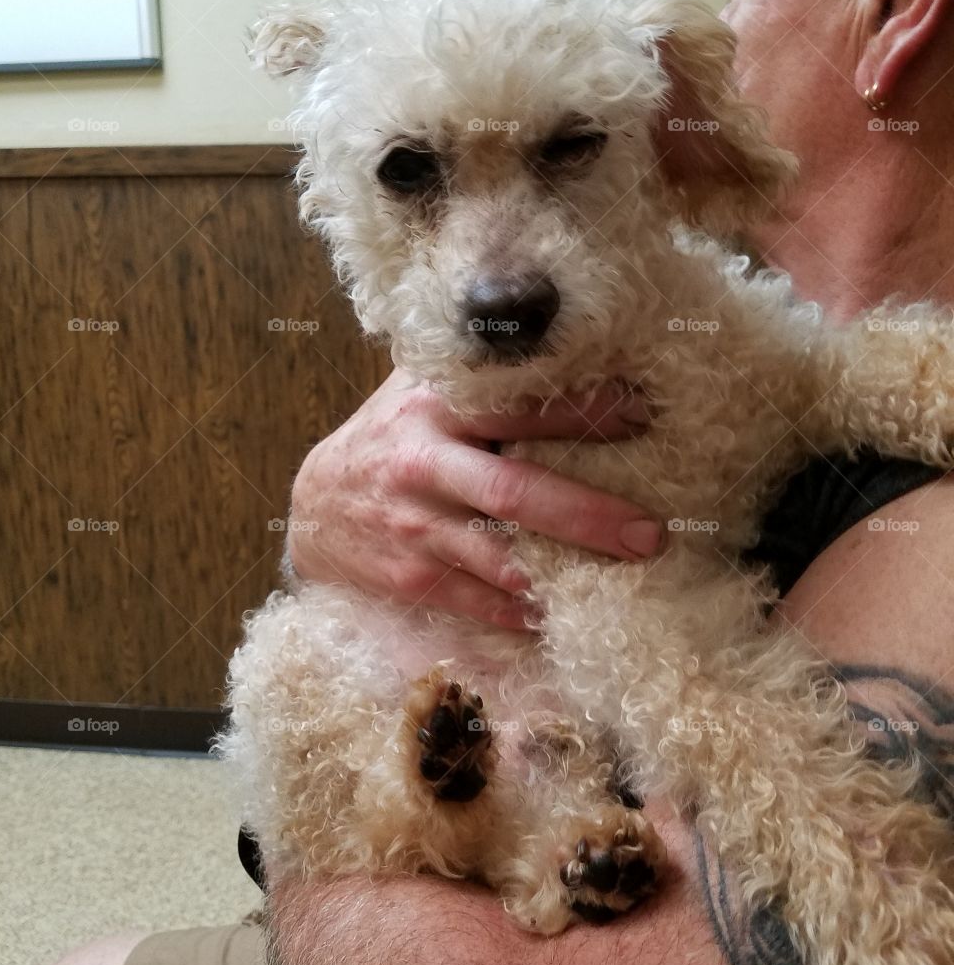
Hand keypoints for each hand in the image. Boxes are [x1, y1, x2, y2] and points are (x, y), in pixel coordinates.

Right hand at [288, 368, 660, 630]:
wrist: (314, 504)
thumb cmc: (389, 438)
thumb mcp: (419, 390)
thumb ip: (479, 377)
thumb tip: (572, 351)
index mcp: (437, 407)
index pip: (521, 407)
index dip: (584, 412)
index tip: (643, 416)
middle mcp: (427, 464)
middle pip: (516, 491)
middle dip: (588, 514)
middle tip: (650, 533)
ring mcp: (416, 525)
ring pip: (501, 557)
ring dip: (563, 572)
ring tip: (624, 578)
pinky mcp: (410, 575)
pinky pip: (479, 600)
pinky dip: (522, 612)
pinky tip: (560, 613)